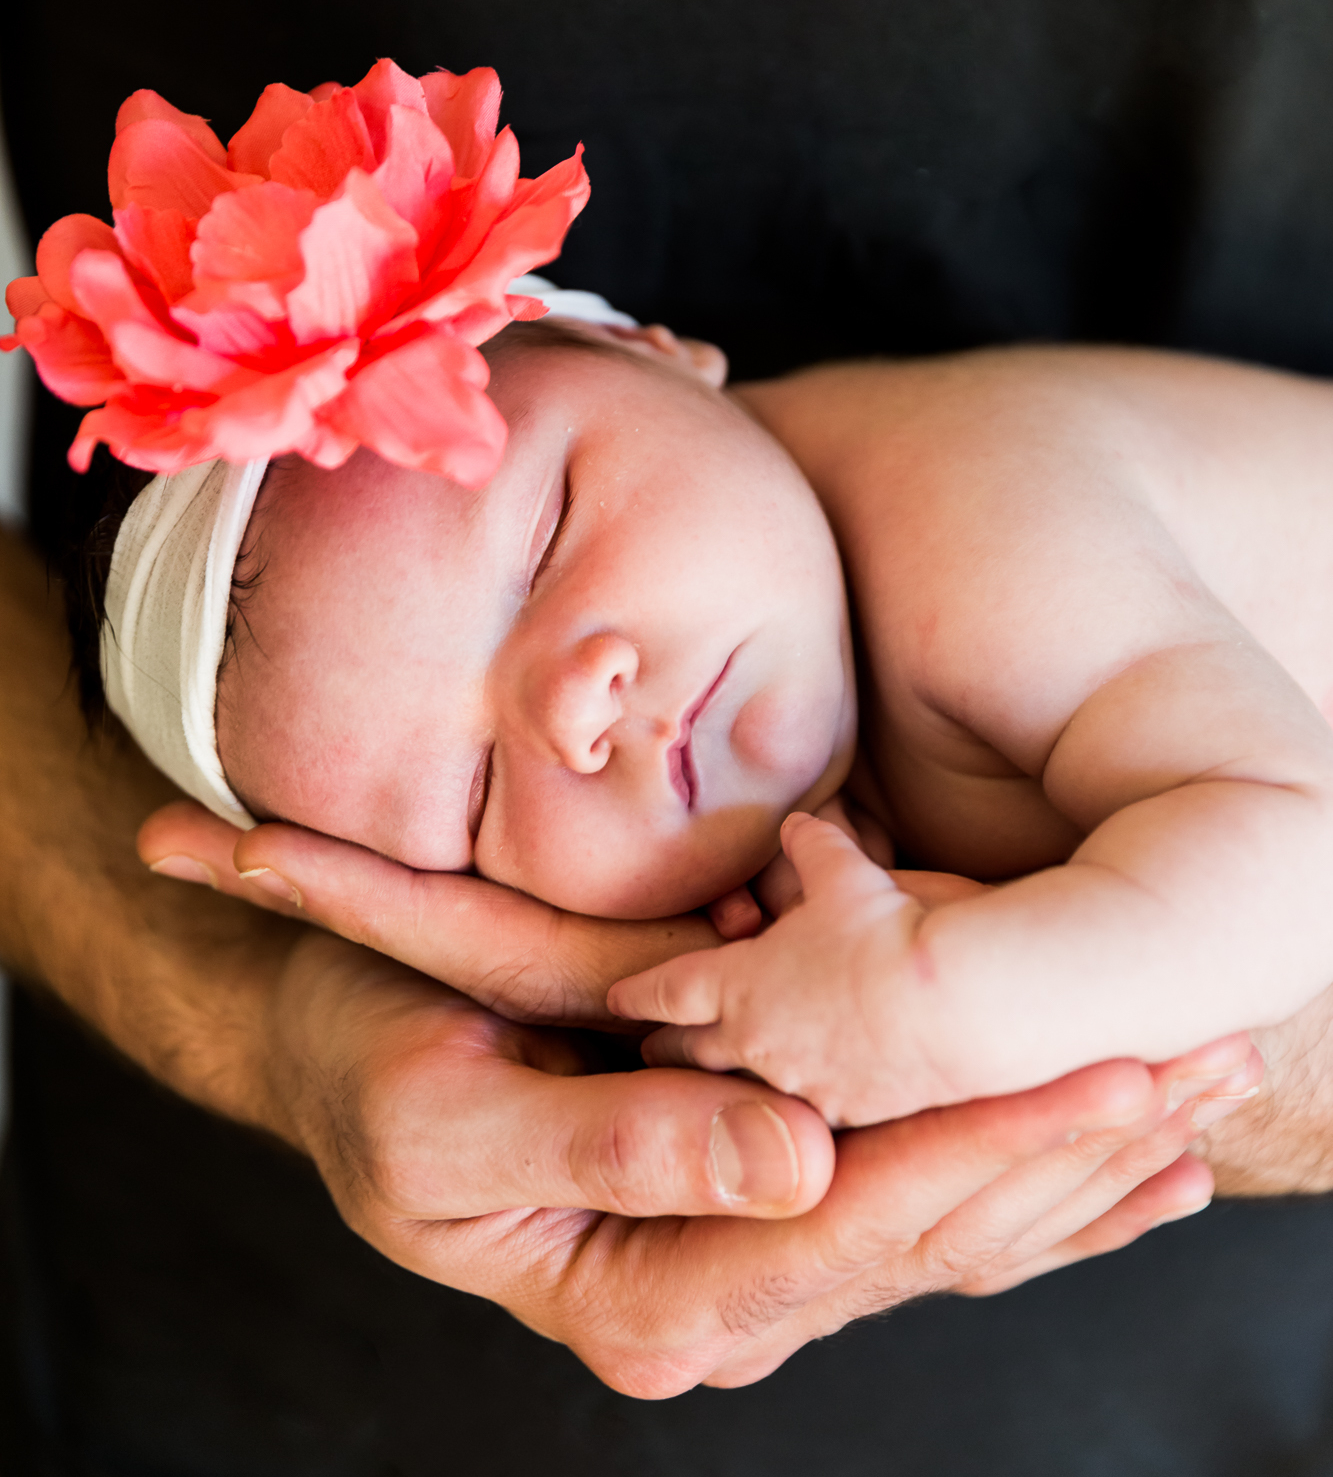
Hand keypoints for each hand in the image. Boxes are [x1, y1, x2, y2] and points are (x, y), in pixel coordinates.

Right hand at [142, 799, 1255, 1394]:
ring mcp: (746, 1262)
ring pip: (946, 1233)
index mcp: (639, 1297)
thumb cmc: (372, 1071)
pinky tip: (1135, 1152)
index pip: (849, 1231)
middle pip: (928, 1241)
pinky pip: (917, 1205)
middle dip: (1075, 1156)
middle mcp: (716, 1301)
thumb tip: (794, 1163)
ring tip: (1205, 1085)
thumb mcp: (447, 1113)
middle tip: (1212, 1062)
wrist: (339, 1047)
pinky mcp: (762, 1208)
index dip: (985, 1156)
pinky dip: (1028, 1172)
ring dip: (1082, 1161)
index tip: (1110, 1081)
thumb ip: (615, 1143)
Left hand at [611, 811, 940, 1123]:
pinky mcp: (850, 1115)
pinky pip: (809, 1112)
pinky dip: (797, 1102)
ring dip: (729, 1082)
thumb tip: (795, 825)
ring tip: (718, 1084)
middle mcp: (757, 1043)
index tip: (616, 998)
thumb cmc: (888, 927)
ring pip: (747, 1089)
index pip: (670, 991)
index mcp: (739, 984)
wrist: (956, 1003)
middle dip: (667, 1049)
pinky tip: (801, 1103)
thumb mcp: (842, 870)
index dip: (640, 992)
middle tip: (647, 1051)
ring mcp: (800, 1085)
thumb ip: (810, 847)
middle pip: (694, 1052)